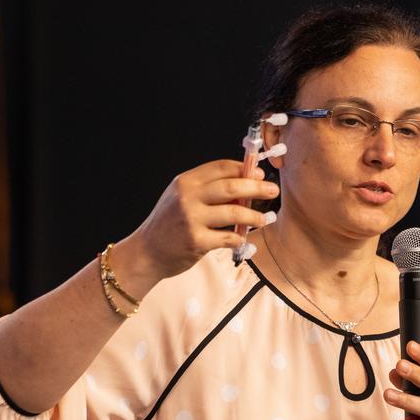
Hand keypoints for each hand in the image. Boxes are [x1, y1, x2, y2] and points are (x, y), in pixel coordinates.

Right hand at [120, 159, 278, 281]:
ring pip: (234, 213)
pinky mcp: (196, 242)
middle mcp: (188, 197)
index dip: (244, 169)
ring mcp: (192, 220)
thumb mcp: (180, 197)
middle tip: (273, 190)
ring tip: (265, 218)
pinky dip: (240, 238)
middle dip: (257, 188)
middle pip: (231, 187)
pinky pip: (228, 238)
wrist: (146, 252)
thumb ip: (206, 188)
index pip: (221, 167)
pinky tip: (244, 237)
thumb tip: (244, 182)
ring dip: (254, 216)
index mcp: (185, 182)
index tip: (260, 174)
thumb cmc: (168, 223)